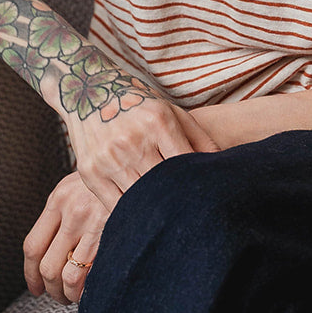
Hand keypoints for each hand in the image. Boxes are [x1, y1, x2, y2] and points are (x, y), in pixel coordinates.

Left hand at [23, 172, 110, 304]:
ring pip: (68, 276)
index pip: (33, 246)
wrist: (140, 165)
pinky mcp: (114, 234)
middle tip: (57, 294)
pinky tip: (94, 289)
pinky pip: (93, 275)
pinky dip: (89, 289)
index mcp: (59, 199)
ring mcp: (94, 223)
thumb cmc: (112, 178)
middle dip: (50, 289)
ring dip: (68, 294)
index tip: (35, 285)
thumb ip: (62, 212)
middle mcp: (73, 211)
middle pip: (47, 266)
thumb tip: (49, 248)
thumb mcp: (80, 185)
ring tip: (75, 296)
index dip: (30, 274)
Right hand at [69, 87, 221, 213]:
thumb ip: (200, 138)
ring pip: (140, 199)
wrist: (88, 90)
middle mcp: (133, 140)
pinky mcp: (90, 172)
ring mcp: (109, 158)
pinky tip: (142, 219)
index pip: (186, 165)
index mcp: (158, 123)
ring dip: (155, 212)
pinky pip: (115, 205)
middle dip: (179, 202)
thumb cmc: (138, 104)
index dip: (197, 185)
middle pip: (164, 186)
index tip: (207, 200)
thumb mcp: (171, 111)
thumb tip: (223, 165)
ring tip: (169, 222)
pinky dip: (130, 214)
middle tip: (193, 218)